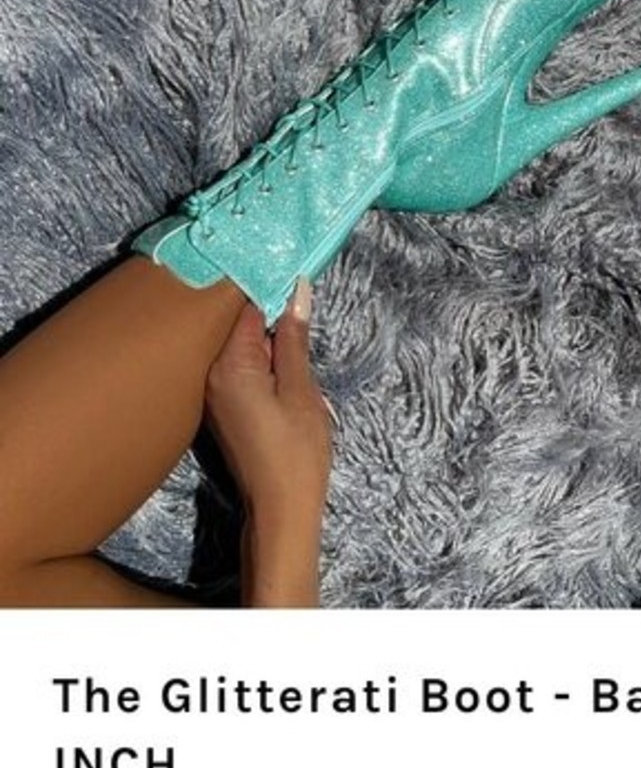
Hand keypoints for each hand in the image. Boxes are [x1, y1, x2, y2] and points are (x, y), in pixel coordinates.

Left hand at [205, 282, 332, 605]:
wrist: (278, 507)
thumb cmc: (296, 453)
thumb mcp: (302, 390)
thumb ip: (294, 338)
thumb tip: (296, 290)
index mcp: (229, 365)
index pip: (246, 306)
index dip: (271, 284)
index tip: (292, 261)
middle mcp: (210, 374)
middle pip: (237, 322)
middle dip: (267, 307)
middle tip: (300, 287)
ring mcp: (212, 391)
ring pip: (237, 345)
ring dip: (265, 334)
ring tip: (296, 324)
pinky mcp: (220, 406)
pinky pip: (236, 366)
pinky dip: (257, 357)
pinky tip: (282, 360)